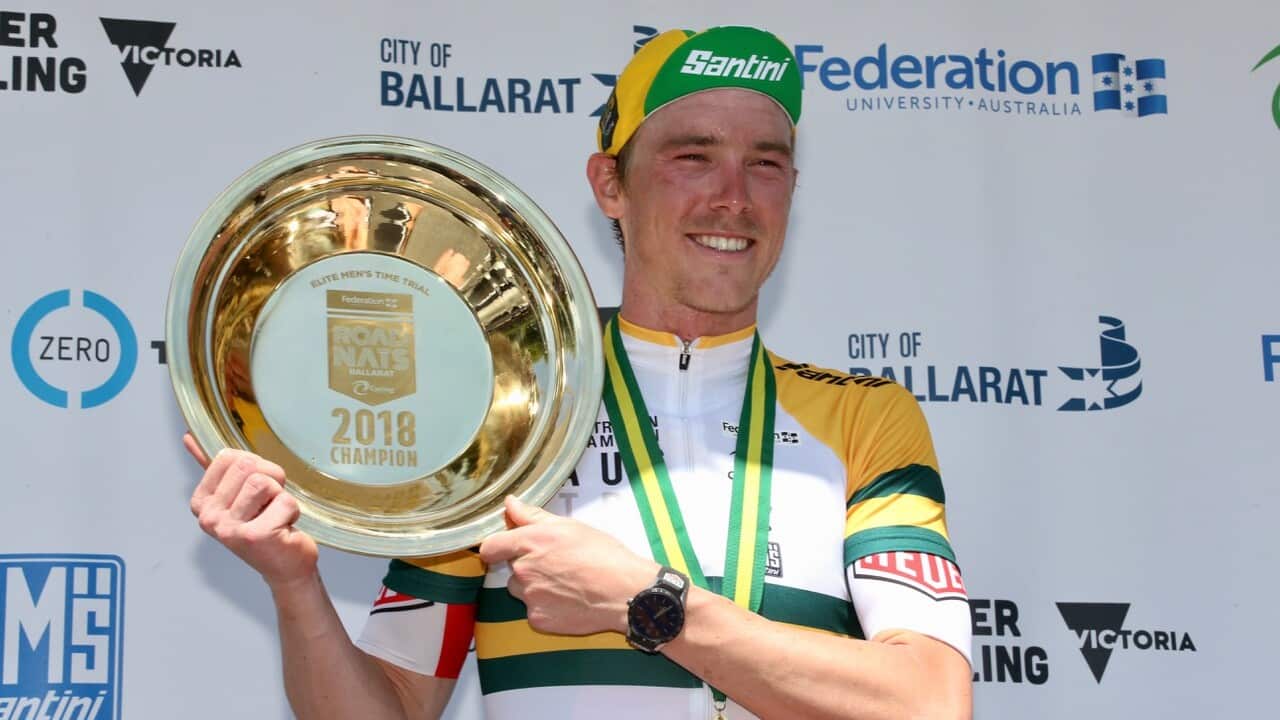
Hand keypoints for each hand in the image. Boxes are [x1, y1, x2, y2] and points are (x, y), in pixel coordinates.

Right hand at [185, 434, 318, 591]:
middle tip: (270, 504)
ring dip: (281, 495)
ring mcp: (229, 529)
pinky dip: (293, 510)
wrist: (285, 567)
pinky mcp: (255, 536)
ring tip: (275, 515)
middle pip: (247, 465)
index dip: (254, 467)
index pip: (228, 457)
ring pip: (265, 481)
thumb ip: (215, 468)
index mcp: (201, 503)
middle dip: (271, 478)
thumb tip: (189, 437)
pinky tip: (284, 529)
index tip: (255, 491)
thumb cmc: (265, 526)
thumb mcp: (237, 495)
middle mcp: (209, 517)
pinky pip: (285, 501)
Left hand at [479, 496, 657, 635]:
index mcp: (530, 542)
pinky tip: (569, 600)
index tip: (506, 548)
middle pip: (511, 568)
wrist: (624, 592)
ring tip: (566, 583)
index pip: (490, 546)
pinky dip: (547, 607)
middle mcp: (524, 570)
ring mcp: (530, 597)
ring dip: (535, 587)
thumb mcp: (569, 526)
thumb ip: (533, 516)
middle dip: (528, 565)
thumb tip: (510, 503)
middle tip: (557, 564)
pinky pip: (534, 610)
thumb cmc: (603, 555)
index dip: (496, 547)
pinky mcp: (538, 620)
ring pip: (522, 590)